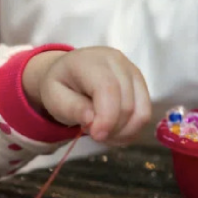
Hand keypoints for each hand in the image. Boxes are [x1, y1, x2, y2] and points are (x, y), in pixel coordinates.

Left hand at [21, 47, 151, 143]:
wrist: (69, 71)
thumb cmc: (60, 84)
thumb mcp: (53, 97)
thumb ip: (71, 108)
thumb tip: (92, 120)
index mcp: (91, 62)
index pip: (108, 89)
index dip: (106, 118)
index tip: (96, 136)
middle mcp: (117, 62)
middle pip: (127, 104)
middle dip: (112, 128)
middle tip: (92, 132)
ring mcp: (133, 72)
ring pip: (141, 112)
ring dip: (123, 132)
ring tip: (102, 132)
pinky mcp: (141, 84)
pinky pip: (144, 114)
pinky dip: (131, 129)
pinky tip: (113, 130)